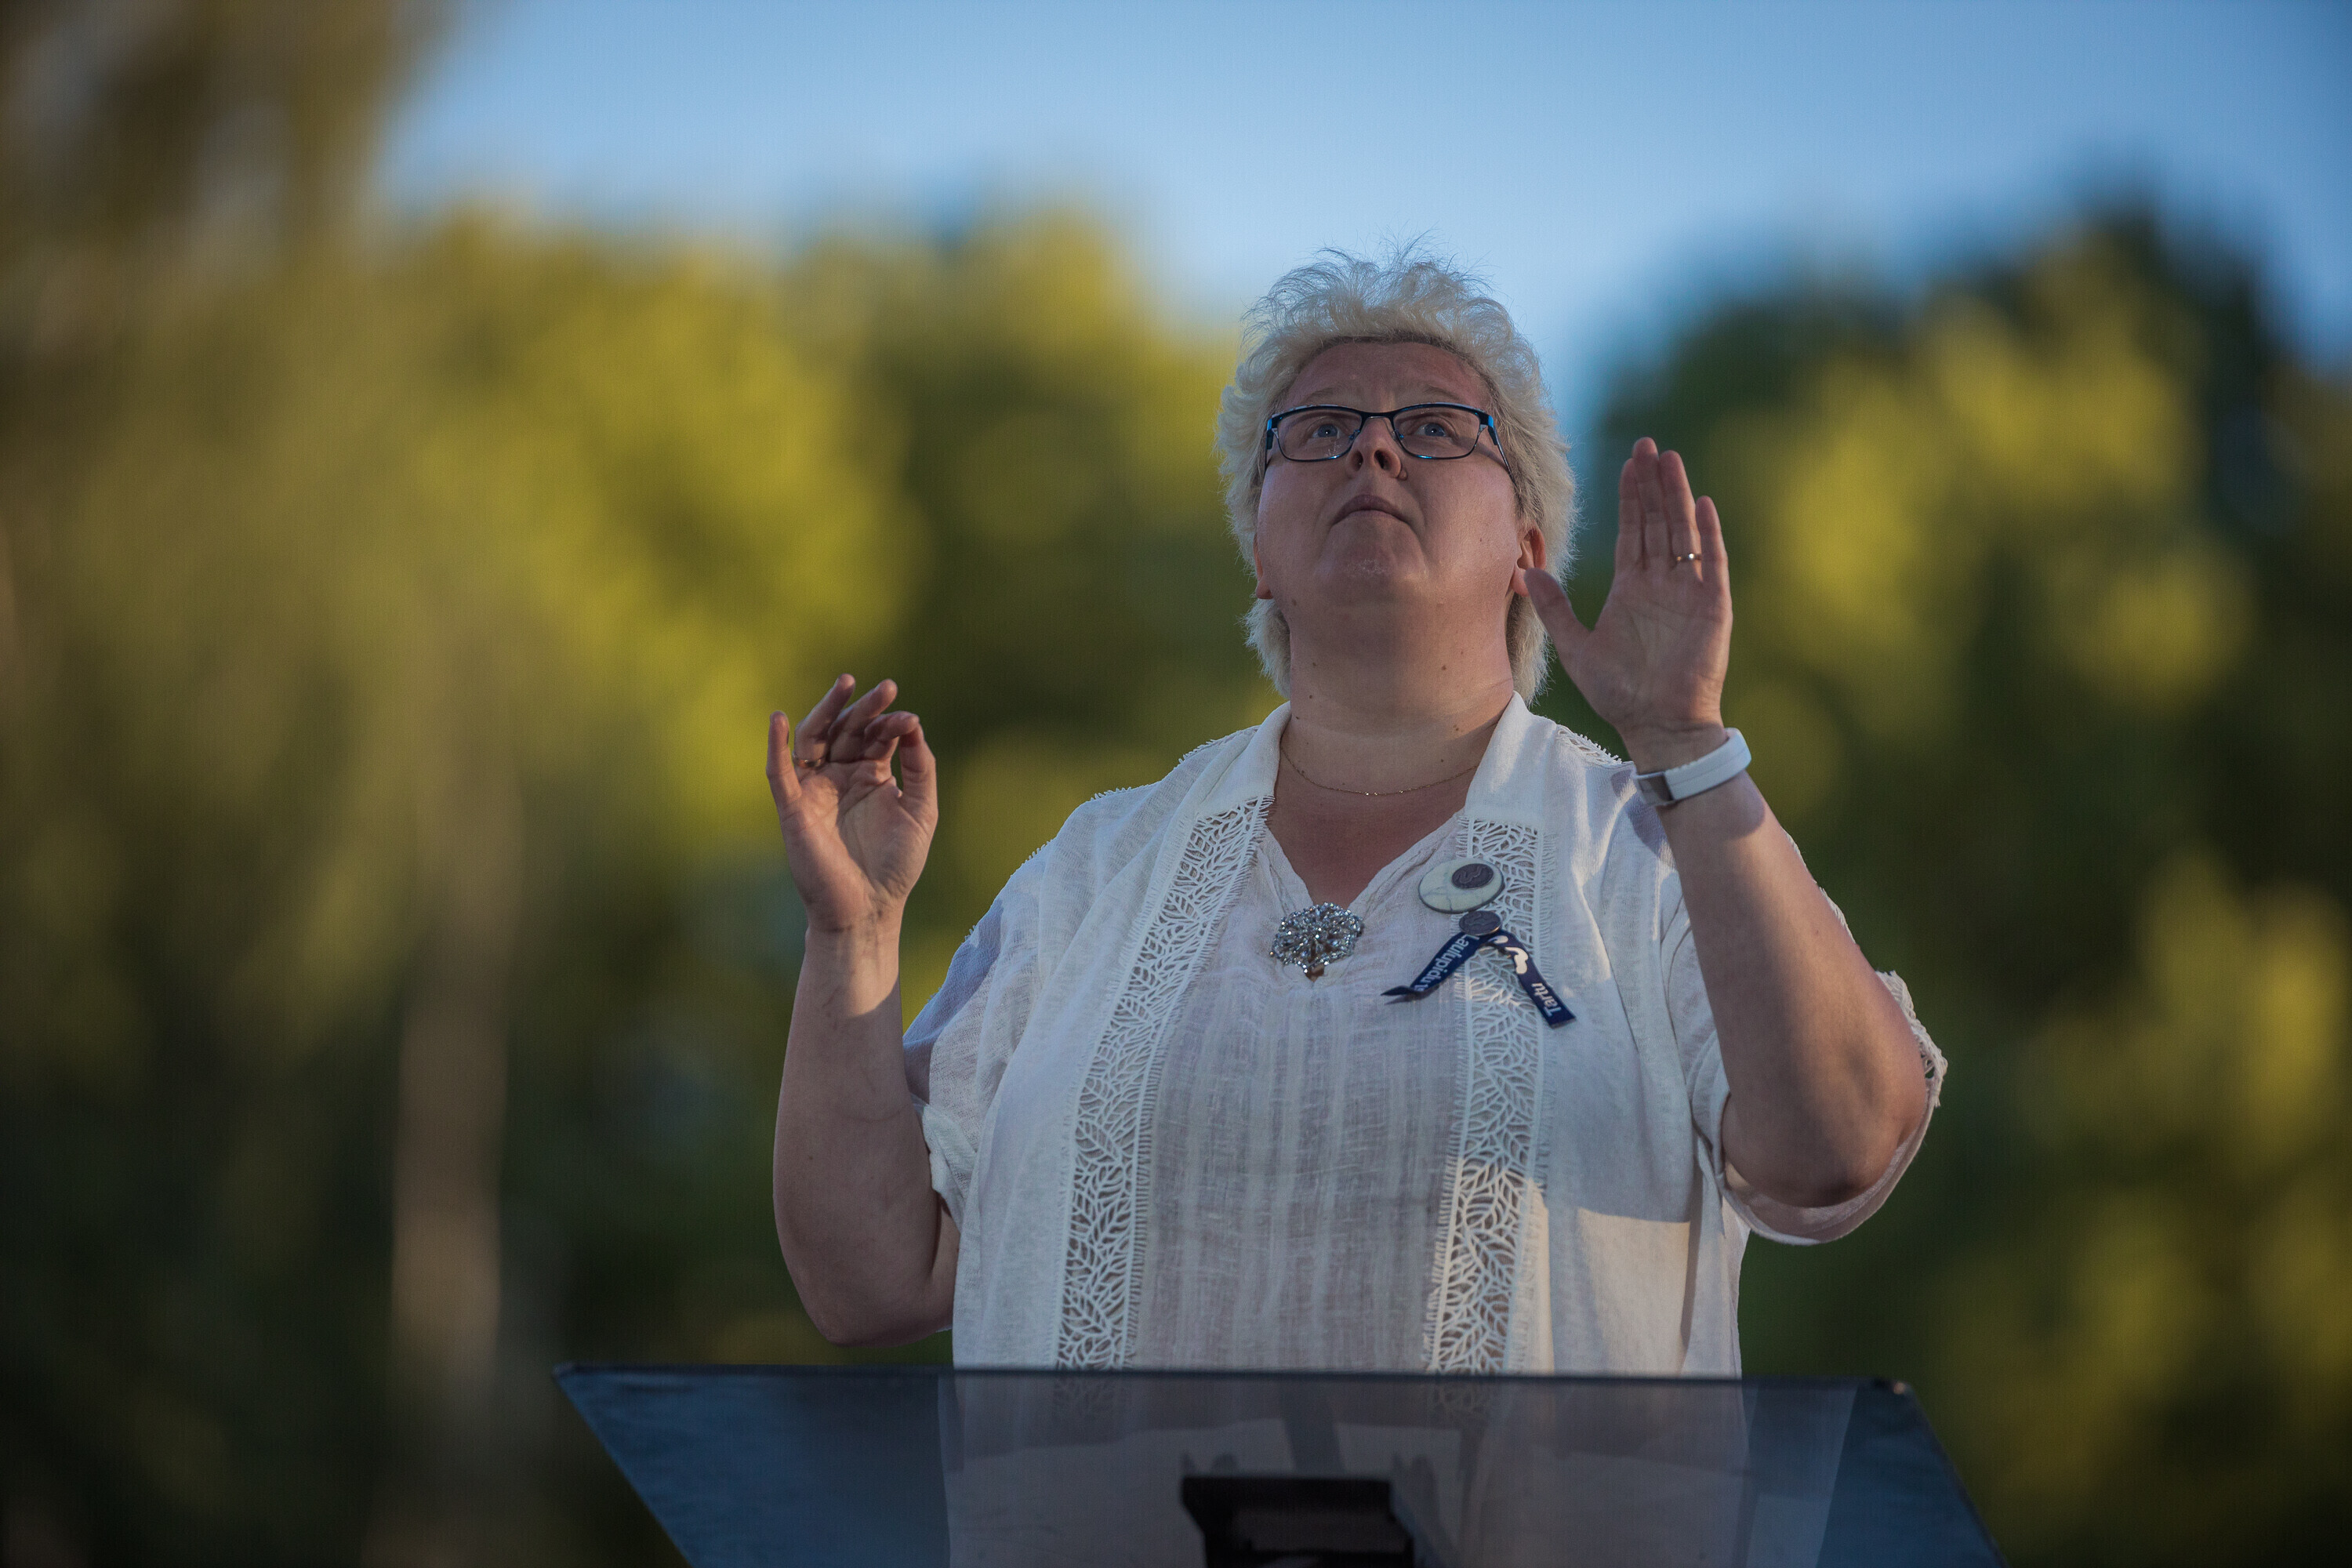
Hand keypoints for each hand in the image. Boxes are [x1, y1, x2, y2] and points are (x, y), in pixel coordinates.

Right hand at [766, 675, 936, 934]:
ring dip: (827, 711)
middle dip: (865, 708)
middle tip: (886, 687)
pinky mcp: (793, 807)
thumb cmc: (895, 865)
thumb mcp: (921, 811)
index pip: (877, 736)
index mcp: (871, 775)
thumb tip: (914, 723)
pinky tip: (779, 719)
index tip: (909, 719)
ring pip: (814, 739)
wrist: (869, 908)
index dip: (892, 722)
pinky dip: (775, 745)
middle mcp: (840, 776)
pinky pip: (779, 771)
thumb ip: (922, 768)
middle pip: (847, 730)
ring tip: (845, 685)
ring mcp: (815, 789)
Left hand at [1519, 438, 1730, 770]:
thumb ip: (1554, 608)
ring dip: (1676, 496)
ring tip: (1670, 459)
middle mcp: (1661, 584)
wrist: (1657, 726)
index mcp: (1632, 588)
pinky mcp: (1711, 607)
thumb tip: (1524, 570)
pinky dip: (1707, 534)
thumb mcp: (1575, 648)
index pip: (1632, 531)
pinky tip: (1701, 503)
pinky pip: (1710, 563)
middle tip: (1647, 444)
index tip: (1627, 462)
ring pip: (1682, 532)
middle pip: (1657, 521)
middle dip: (1652, 483)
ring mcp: (1688, 592)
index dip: (1630, 497)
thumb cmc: (1619, 693)